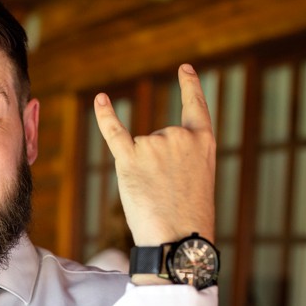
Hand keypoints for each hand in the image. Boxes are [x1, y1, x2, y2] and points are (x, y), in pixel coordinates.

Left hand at [93, 64, 215, 247]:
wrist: (180, 237)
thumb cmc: (189, 217)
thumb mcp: (197, 180)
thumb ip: (180, 158)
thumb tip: (144, 147)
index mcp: (204, 141)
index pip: (196, 107)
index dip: (189, 86)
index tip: (184, 68)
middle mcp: (180, 135)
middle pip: (158, 139)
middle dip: (157, 165)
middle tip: (168, 194)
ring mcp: (155, 144)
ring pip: (139, 149)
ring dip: (141, 171)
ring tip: (155, 195)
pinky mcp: (130, 158)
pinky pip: (114, 132)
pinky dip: (105, 116)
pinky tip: (100, 99)